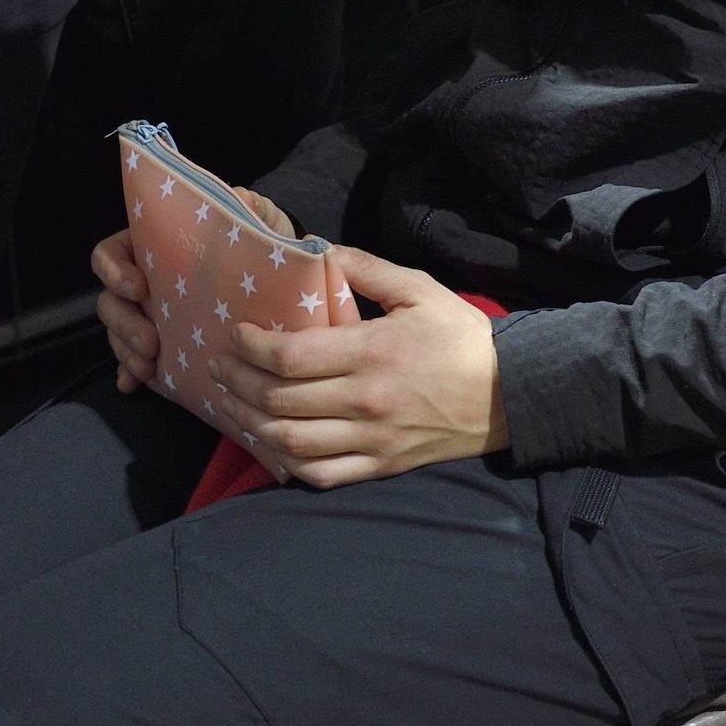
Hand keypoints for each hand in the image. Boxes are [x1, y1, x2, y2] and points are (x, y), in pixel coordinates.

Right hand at [91, 188, 294, 395]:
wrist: (277, 285)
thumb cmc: (258, 244)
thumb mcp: (259, 218)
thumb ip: (247, 205)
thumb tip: (240, 197)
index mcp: (153, 246)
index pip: (111, 253)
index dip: (113, 270)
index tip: (138, 286)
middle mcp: (142, 281)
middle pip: (108, 300)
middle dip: (123, 322)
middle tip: (151, 341)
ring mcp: (146, 315)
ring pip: (116, 332)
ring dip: (126, 350)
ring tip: (150, 364)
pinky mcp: (156, 346)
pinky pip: (130, 361)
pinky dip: (129, 372)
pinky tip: (135, 382)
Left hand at [207, 245, 506, 488]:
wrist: (507, 395)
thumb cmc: (460, 337)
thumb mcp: (419, 289)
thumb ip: (367, 269)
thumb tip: (319, 252)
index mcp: (373, 352)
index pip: (291, 356)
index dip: (252, 346)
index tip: (235, 333)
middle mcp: (365, 401)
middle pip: (279, 401)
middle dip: (237, 381)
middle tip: (218, 364)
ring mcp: (371, 440)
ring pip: (290, 443)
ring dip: (250, 423)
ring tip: (230, 402)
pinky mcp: (380, 466)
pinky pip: (320, 474)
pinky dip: (285, 463)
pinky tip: (269, 444)